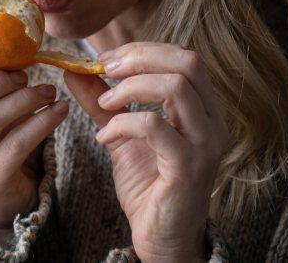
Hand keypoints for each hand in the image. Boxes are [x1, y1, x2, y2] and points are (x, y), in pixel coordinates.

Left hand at [63, 43, 228, 262]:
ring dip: (131, 88)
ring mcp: (205, 144)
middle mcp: (212, 122)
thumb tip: (75, 70)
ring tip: (104, 104)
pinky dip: (123, 123)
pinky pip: (154, 126)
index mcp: (203, 109)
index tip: (106, 60)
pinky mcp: (188, 167)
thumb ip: (102, 102)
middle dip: (140, 58)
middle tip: (105, 70)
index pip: (184, 58)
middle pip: (187, 63)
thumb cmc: (149, 186)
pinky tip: (104, 137)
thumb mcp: (121, 134)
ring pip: (175, 87)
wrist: (161, 237)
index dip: (143, 50)